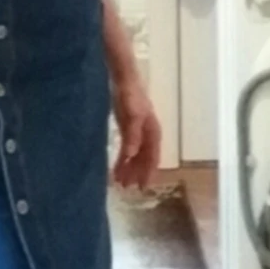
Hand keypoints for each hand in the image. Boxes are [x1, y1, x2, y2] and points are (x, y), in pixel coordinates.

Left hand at [112, 76, 161, 190]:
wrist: (124, 80)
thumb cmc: (131, 96)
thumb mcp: (132, 116)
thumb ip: (132, 135)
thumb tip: (131, 155)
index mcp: (153, 132)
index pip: (153, 157)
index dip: (149, 172)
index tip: (143, 187)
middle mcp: (148, 135)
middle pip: (143, 159)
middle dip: (136, 173)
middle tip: (127, 188)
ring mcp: (137, 132)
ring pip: (135, 156)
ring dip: (128, 168)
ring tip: (119, 182)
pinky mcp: (127, 129)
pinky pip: (126, 148)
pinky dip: (122, 159)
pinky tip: (116, 167)